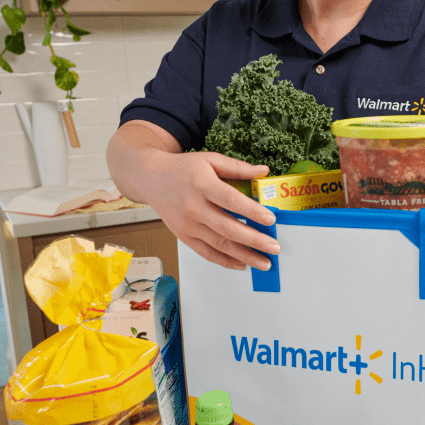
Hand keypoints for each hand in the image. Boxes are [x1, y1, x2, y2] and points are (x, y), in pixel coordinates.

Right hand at [138, 149, 279, 269]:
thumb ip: (238, 167)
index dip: (252, 212)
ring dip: (244, 256)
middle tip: (274, 247)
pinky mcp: (183, 236)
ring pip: (220, 245)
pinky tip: (242, 264)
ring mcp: (188, 225)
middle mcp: (194, 207)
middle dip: (255, 240)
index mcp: (203, 185)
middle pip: (228, 228)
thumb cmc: (183, 168)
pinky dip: (225, 261)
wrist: (150, 178)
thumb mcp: (210, 159)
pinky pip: (206, 253)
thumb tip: (264, 170)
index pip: (232, 201)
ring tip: (264, 262)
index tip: (271, 219)